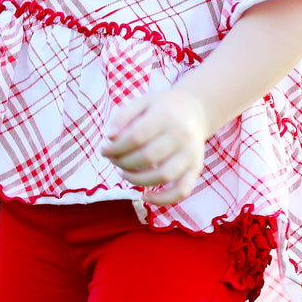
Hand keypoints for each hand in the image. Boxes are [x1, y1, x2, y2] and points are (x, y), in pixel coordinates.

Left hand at [100, 88, 209, 205]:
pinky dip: (163, 199)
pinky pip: (182, 191)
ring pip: (163, 176)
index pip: (136, 137)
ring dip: (137, 180)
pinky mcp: (197, 168)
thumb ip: (123, 116)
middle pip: (147, 157)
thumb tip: (109, 138)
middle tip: (113, 160)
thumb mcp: (142, 102)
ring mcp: (191, 154)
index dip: (116, 148)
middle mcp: (182, 135)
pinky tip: (145, 196)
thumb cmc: (163, 107)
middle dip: (123, 163)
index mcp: (166, 116)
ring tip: (124, 173)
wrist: (196, 109)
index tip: (104, 151)